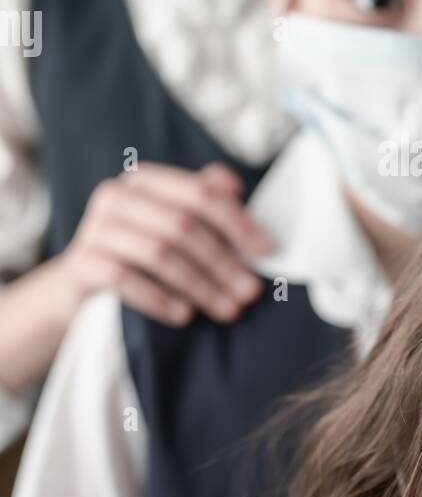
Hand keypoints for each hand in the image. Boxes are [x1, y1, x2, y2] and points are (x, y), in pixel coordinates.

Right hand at [59, 162, 272, 325]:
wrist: (82, 283)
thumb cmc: (139, 251)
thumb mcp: (171, 223)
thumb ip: (202, 201)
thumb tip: (235, 187)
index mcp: (146, 180)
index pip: (201, 194)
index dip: (238, 222)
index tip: (266, 252)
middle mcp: (117, 196)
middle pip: (183, 226)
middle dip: (222, 262)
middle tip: (250, 293)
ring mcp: (95, 228)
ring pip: (159, 253)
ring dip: (200, 285)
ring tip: (227, 310)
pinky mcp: (81, 263)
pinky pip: (125, 279)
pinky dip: (160, 299)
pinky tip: (185, 316)